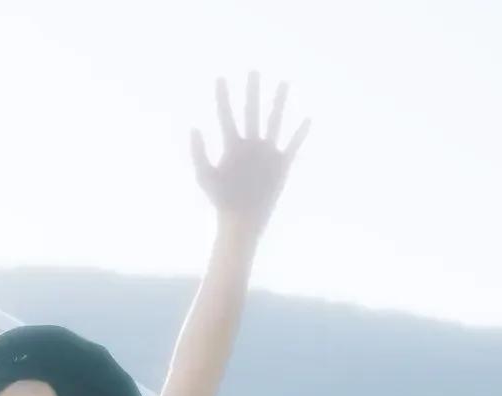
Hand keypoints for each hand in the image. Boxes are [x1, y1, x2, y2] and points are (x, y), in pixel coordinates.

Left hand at [191, 72, 308, 233]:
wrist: (242, 219)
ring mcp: (266, 153)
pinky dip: (300, 133)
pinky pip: (293, 145)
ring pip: (274, 121)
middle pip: (251, 112)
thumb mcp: (206, 176)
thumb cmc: (221, 200)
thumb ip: (199, 153)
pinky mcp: (281, 164)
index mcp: (232, 146)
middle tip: (253, 71)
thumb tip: (195, 128)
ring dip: (278, 102)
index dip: (222, 97)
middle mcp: (250, 145)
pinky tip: (306, 119)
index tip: (220, 78)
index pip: (226, 115)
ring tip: (283, 83)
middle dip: (252, 92)